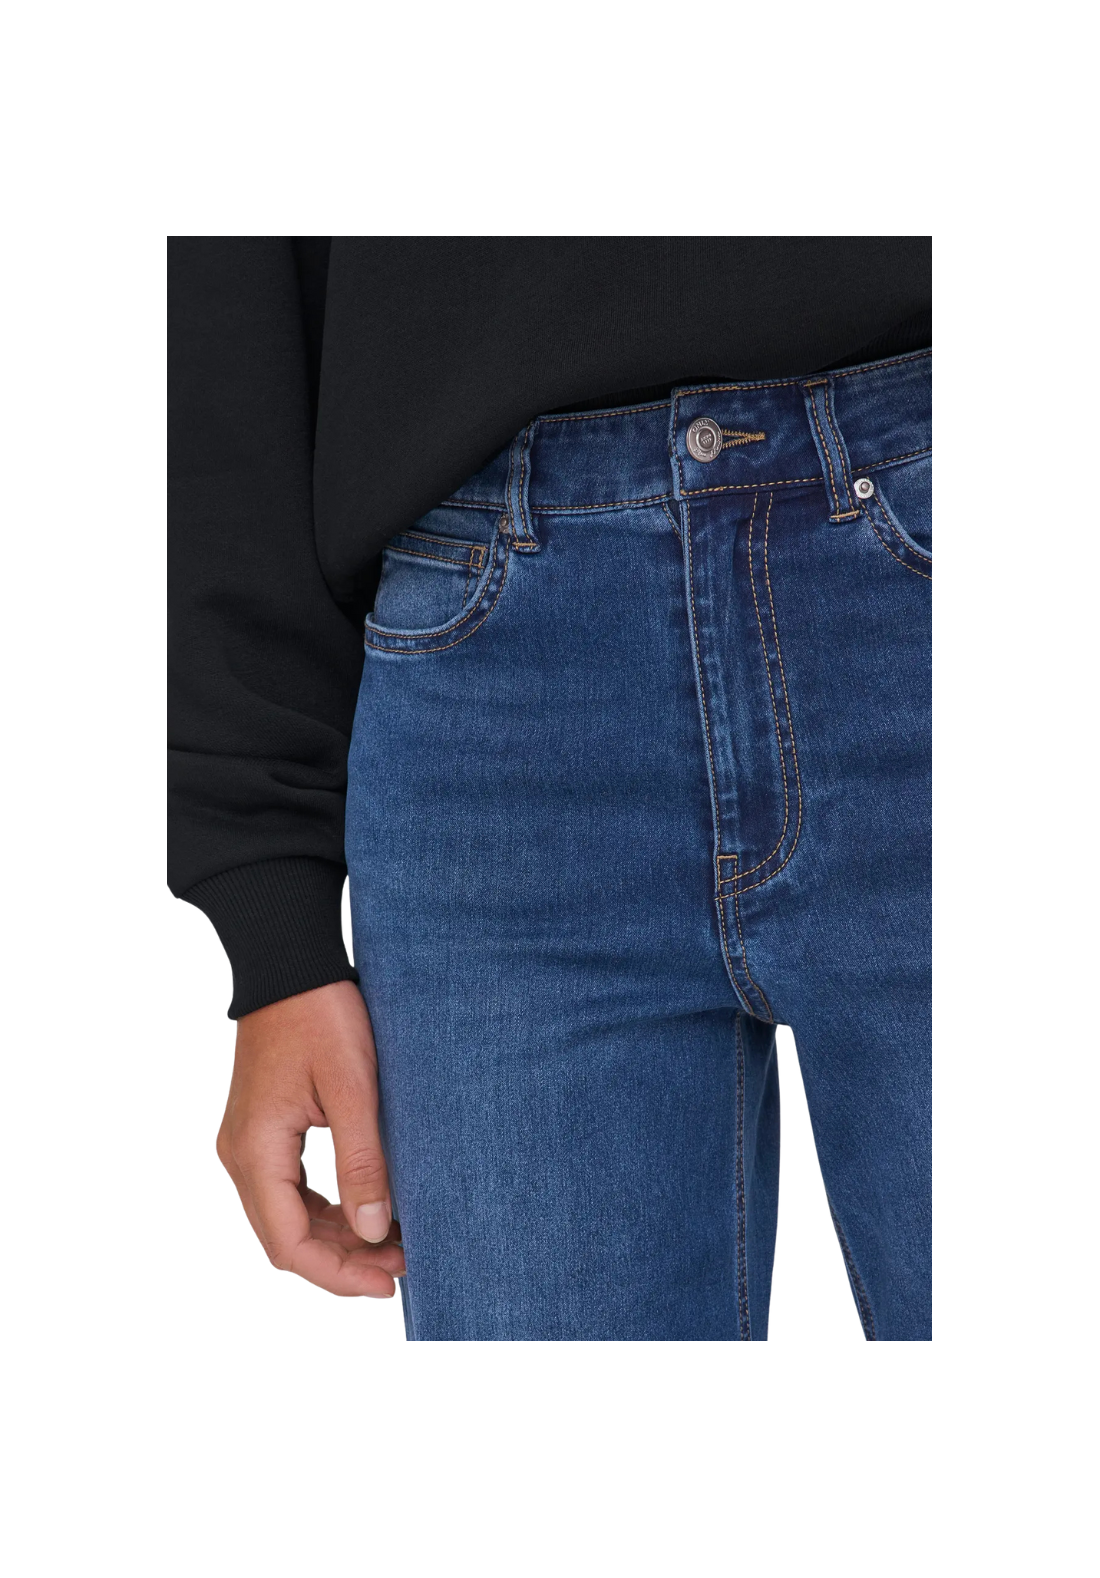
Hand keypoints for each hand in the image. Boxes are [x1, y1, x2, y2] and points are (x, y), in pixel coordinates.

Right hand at [216, 980, 404, 1296]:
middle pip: (285, 1238)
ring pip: (288, 1216)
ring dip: (339, 1236)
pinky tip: (370, 1208)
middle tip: (406, 1265)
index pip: (288, 1245)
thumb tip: (375, 1232)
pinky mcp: (263, 1129)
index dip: (338, 1275)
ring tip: (397, 1242)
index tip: (390, 1284)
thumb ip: (362, 1163)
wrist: (290, 964)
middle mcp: (240, 1155)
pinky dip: (328, 1208)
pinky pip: (290, 1188)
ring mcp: (248, 1143)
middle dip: (344, 1261)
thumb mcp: (353, 1089)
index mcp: (255, 1151)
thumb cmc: (322, 1016)